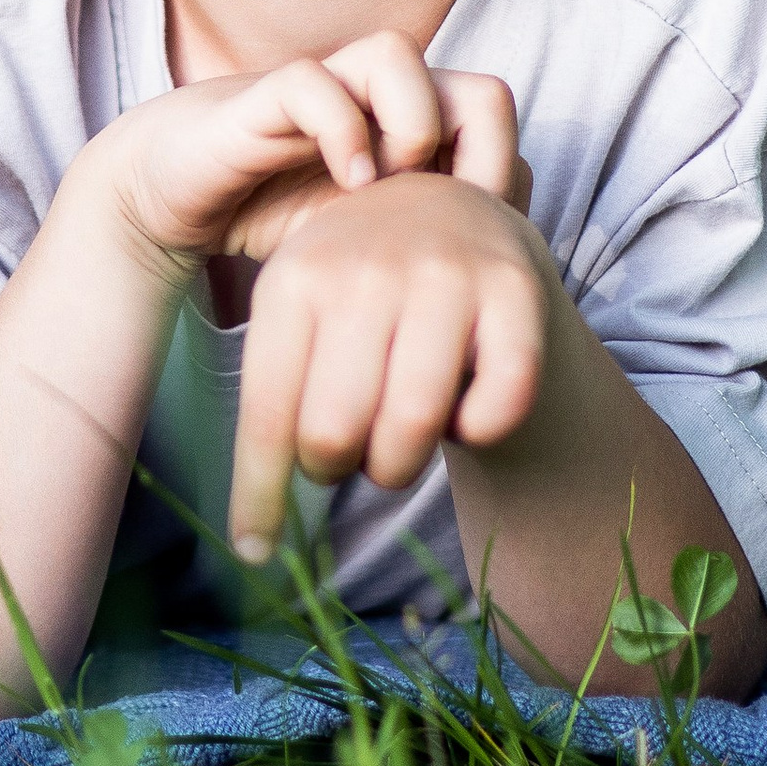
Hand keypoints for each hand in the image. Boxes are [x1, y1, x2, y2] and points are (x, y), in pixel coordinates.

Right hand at [91, 31, 522, 276]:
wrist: (171, 194)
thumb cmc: (277, 220)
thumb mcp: (364, 247)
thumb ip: (419, 250)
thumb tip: (496, 301)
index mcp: (411, 129)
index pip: (498, 125)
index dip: (506, 177)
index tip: (484, 246)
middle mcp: (377, 100)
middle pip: (478, 85)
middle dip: (482, 149)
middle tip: (455, 212)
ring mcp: (323, 89)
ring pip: (396, 54)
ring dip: (413, 123)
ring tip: (396, 187)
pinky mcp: (264, 97)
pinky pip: (313, 81)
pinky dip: (341, 128)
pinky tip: (347, 184)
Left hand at [228, 172, 554, 562]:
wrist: (459, 213)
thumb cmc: (366, 290)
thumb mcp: (304, 313)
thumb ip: (278, 398)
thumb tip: (251, 540)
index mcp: (296, 277)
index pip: (269, 411)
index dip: (260, 495)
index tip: (253, 552)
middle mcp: (366, 267)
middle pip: (336, 431)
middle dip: (336, 469)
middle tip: (347, 451)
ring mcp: (445, 274)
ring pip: (413, 427)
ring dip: (400, 463)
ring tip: (394, 441)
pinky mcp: (515, 291)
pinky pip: (495, 408)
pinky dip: (479, 431)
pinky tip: (463, 409)